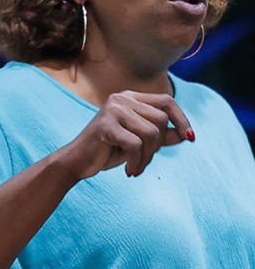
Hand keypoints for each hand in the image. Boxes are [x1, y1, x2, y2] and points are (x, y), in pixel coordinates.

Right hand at [57, 91, 192, 180]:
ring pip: (150, 133)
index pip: (167, 101)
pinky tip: (129, 171)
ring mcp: (112, 110)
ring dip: (147, 156)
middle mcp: (121, 98)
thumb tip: (186, 134)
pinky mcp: (105, 125)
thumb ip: (161, 136)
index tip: (190, 138)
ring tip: (136, 166)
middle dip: (159, 145)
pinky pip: (135, 145)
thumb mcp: (140, 142)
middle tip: (145, 159)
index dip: (182, 119)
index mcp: (130, 97)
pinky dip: (137, 162)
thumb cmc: (108, 150)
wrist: (78, 162)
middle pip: (160, 119)